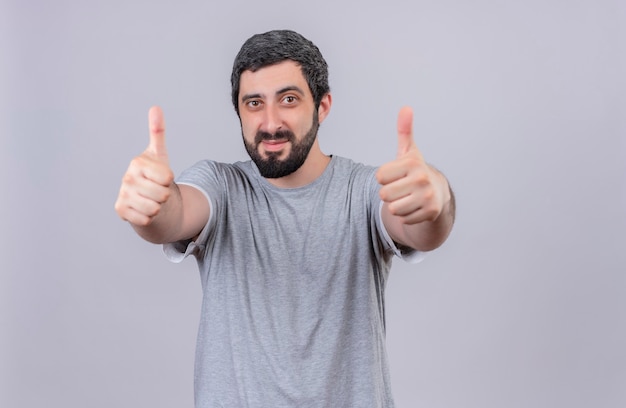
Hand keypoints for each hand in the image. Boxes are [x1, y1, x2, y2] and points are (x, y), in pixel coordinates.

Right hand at [115, 106, 174, 225]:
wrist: (146, 198)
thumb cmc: (155, 176)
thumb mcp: (159, 155)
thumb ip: (158, 132)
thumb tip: (155, 107)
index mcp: (137, 163)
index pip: (167, 177)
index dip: (170, 180)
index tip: (162, 177)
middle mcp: (126, 178)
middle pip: (163, 194)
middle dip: (165, 195)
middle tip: (157, 190)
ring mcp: (122, 195)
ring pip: (155, 208)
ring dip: (158, 207)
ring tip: (151, 199)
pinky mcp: (121, 211)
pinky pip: (146, 219)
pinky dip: (149, 218)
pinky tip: (143, 209)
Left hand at [376, 107, 447, 224]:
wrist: (438, 193)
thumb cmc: (415, 171)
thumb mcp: (408, 151)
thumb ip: (404, 131)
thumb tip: (406, 108)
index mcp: (412, 163)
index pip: (379, 176)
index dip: (384, 177)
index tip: (396, 175)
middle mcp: (421, 178)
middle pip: (384, 194)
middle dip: (389, 193)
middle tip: (401, 188)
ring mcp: (427, 196)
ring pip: (392, 208)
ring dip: (396, 206)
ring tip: (407, 197)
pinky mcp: (430, 212)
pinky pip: (403, 219)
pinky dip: (406, 215)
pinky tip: (415, 207)